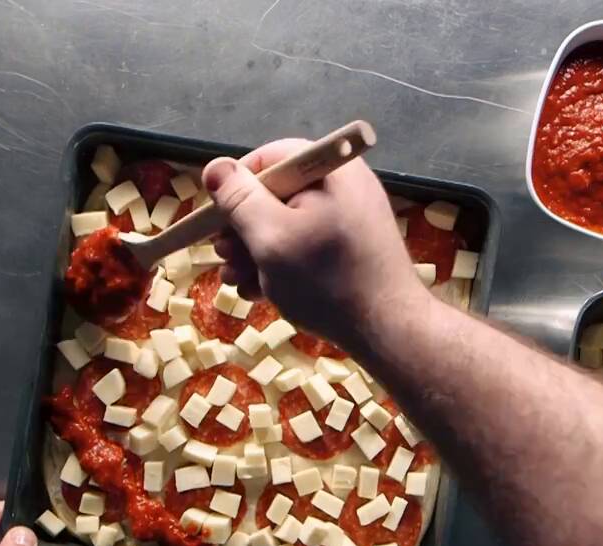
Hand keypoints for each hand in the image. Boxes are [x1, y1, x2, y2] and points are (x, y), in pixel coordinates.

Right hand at [202, 140, 424, 346]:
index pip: (271, 158)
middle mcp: (343, 187)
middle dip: (242, 228)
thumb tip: (215, 168)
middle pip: (277, 195)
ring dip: (254, 252)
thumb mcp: (271, 237)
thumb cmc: (327, 280)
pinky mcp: (351, 250)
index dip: (236, 185)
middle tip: (221, 254)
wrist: (388, 330)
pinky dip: (280, 266)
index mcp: (330, 170)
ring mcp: (349, 220)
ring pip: (288, 226)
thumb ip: (240, 200)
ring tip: (235, 280)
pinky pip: (307, 246)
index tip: (215, 215)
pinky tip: (259, 292)